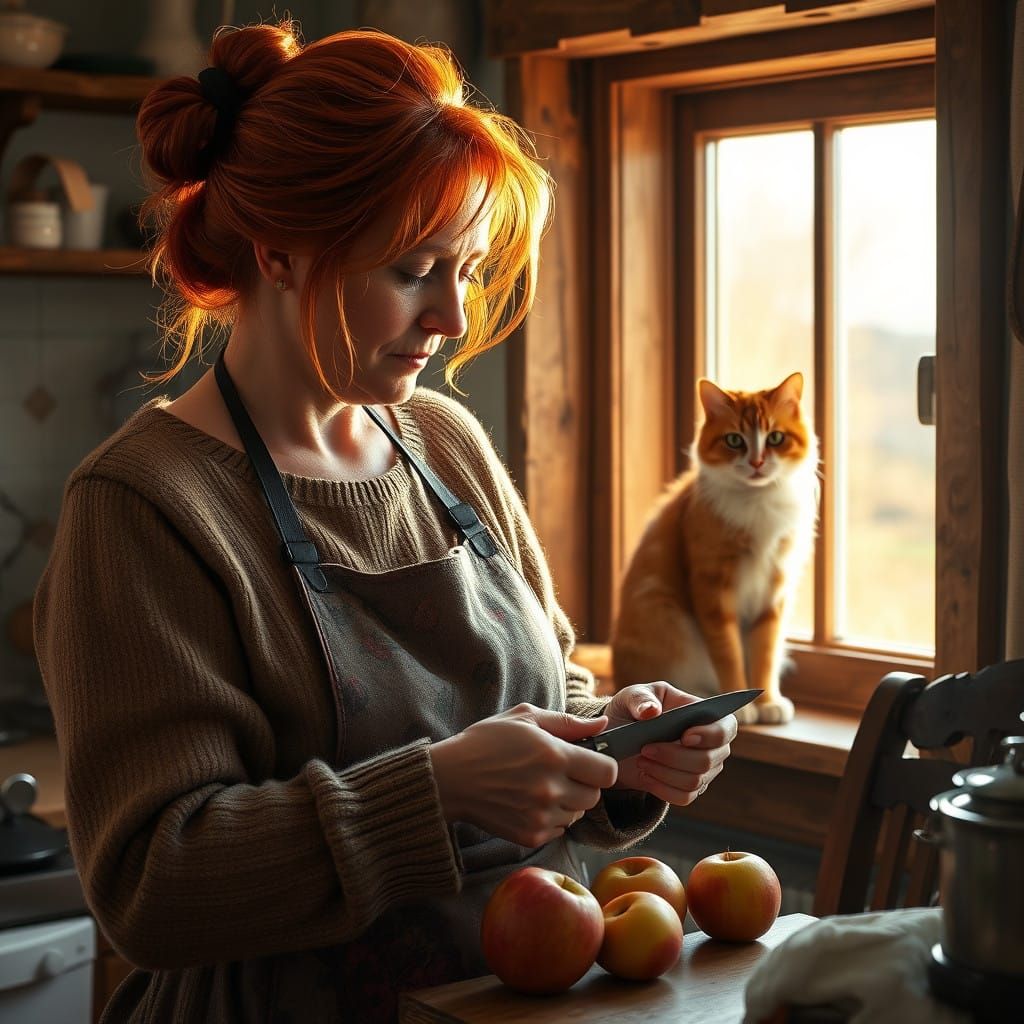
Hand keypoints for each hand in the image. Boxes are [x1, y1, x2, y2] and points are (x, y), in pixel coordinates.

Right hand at [430, 703, 618, 846]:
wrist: (450, 779)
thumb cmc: (485, 742)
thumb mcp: (524, 719)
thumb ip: (568, 723)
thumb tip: (603, 726)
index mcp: (554, 756)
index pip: (607, 772)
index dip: (601, 764)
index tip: (589, 760)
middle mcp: (551, 789)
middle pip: (595, 796)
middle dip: (584, 783)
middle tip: (562, 772)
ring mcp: (540, 816)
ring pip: (577, 814)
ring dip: (567, 802)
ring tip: (541, 786)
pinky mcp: (529, 836)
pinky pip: (559, 830)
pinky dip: (551, 819)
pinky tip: (531, 802)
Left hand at [603, 683, 735, 805]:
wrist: (621, 736)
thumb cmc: (635, 708)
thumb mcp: (632, 695)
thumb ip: (640, 699)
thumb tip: (650, 711)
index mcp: (706, 715)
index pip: (725, 729)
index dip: (710, 735)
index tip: (685, 737)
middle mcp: (712, 745)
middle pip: (707, 760)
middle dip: (673, 756)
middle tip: (645, 748)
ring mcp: (703, 769)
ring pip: (694, 780)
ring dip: (664, 772)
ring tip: (641, 760)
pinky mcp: (690, 788)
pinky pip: (684, 797)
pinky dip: (662, 788)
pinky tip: (645, 776)